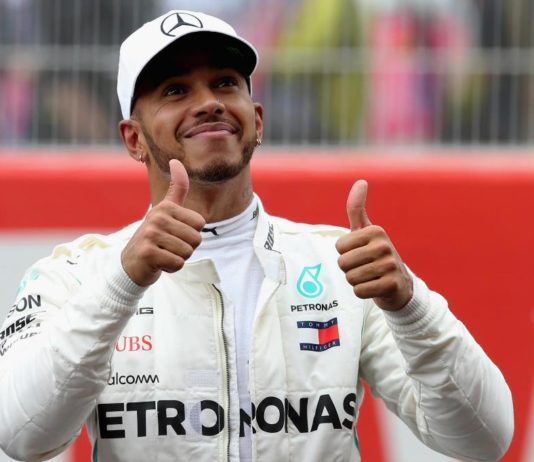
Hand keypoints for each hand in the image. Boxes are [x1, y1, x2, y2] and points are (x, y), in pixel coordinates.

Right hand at [121, 159, 204, 286]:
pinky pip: (178, 263)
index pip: (200, 223)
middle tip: (168, 247)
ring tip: (163, 254)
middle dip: (186, 248)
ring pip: (187, 252)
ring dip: (178, 258)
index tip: (175, 234)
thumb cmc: (155, 236)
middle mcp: (157, 217)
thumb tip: (176, 160)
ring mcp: (151, 234)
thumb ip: (176, 188)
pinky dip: (171, 267)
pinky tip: (159, 263)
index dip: (192, 234)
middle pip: (196, 239)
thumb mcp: (165, 210)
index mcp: (166, 206)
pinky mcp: (148, 253)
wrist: (131, 264)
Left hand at [335, 180, 412, 310]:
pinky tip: (374, 287)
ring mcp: (390, 265)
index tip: (360, 254)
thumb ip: (357, 209)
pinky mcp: (392, 285)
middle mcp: (384, 245)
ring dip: (356, 281)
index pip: (339, 247)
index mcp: (376, 230)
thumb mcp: (366, 231)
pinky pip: (360, 291)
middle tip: (364, 268)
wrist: (399, 285)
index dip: (345, 254)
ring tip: (369, 277)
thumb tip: (360, 181)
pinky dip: (363, 292)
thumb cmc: (375, 255)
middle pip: (343, 263)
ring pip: (351, 278)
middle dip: (349, 269)